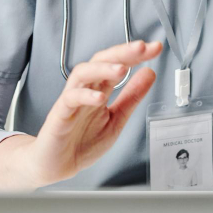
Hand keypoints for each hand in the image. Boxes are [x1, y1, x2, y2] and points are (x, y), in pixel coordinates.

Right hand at [23, 40, 162, 187]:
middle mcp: (86, 89)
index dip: (137, 55)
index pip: (118, 63)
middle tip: (141, 47)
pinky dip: (85, 96)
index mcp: (100, 89)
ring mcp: (72, 100)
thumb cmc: (81, 142)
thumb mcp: (116, 119)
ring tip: (122, 69)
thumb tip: (149, 73)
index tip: (155, 48)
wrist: (57, 165)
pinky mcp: (60, 114)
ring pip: (83, 73)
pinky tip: (100, 98)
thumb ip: (132, 97)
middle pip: (100, 60)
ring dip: (103, 69)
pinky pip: (70, 99)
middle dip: (121, 52)